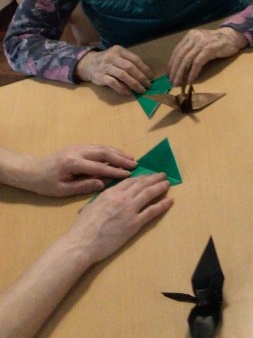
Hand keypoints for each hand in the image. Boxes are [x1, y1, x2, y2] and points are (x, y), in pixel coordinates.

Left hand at [17, 145, 136, 196]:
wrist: (31, 170)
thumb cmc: (45, 184)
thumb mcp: (62, 190)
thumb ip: (83, 186)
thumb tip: (103, 183)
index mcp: (73, 163)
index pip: (98, 167)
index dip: (114, 171)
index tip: (128, 174)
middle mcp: (77, 151)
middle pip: (103, 152)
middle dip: (120, 158)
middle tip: (135, 164)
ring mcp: (78, 147)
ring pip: (102, 147)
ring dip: (117, 152)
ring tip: (131, 158)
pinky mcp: (78, 146)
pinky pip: (97, 147)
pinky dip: (110, 151)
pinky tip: (118, 155)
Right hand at [66, 172, 172, 265]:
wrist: (82, 243)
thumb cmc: (82, 227)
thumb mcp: (92, 205)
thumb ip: (103, 198)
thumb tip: (109, 196)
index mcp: (110, 192)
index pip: (130, 181)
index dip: (141, 177)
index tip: (147, 175)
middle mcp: (122, 198)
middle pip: (141, 184)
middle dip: (153, 178)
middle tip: (162, 174)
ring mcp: (129, 210)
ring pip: (149, 194)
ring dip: (160, 187)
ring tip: (167, 183)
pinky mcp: (134, 224)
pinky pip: (152, 211)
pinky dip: (162, 205)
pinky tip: (169, 201)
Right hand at [75, 47, 152, 95]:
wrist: (88, 64)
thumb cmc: (108, 61)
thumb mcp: (118, 56)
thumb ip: (129, 61)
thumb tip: (146, 74)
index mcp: (119, 50)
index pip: (135, 59)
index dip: (144, 68)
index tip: (151, 77)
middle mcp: (112, 57)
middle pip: (130, 67)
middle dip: (141, 77)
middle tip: (148, 85)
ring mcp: (106, 67)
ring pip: (122, 75)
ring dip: (134, 84)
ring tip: (141, 90)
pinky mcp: (100, 76)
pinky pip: (113, 83)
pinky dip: (122, 88)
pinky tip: (129, 93)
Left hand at [167, 26, 247, 85]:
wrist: (233, 36)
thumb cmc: (216, 42)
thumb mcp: (201, 42)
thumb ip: (192, 50)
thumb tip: (180, 66)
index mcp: (190, 36)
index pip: (177, 51)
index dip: (171, 63)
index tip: (168, 74)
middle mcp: (194, 37)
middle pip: (180, 56)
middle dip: (174, 70)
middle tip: (172, 81)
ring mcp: (202, 43)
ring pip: (187, 59)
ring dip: (181, 73)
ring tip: (178, 83)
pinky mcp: (210, 49)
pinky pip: (198, 62)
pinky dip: (193, 72)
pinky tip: (191, 80)